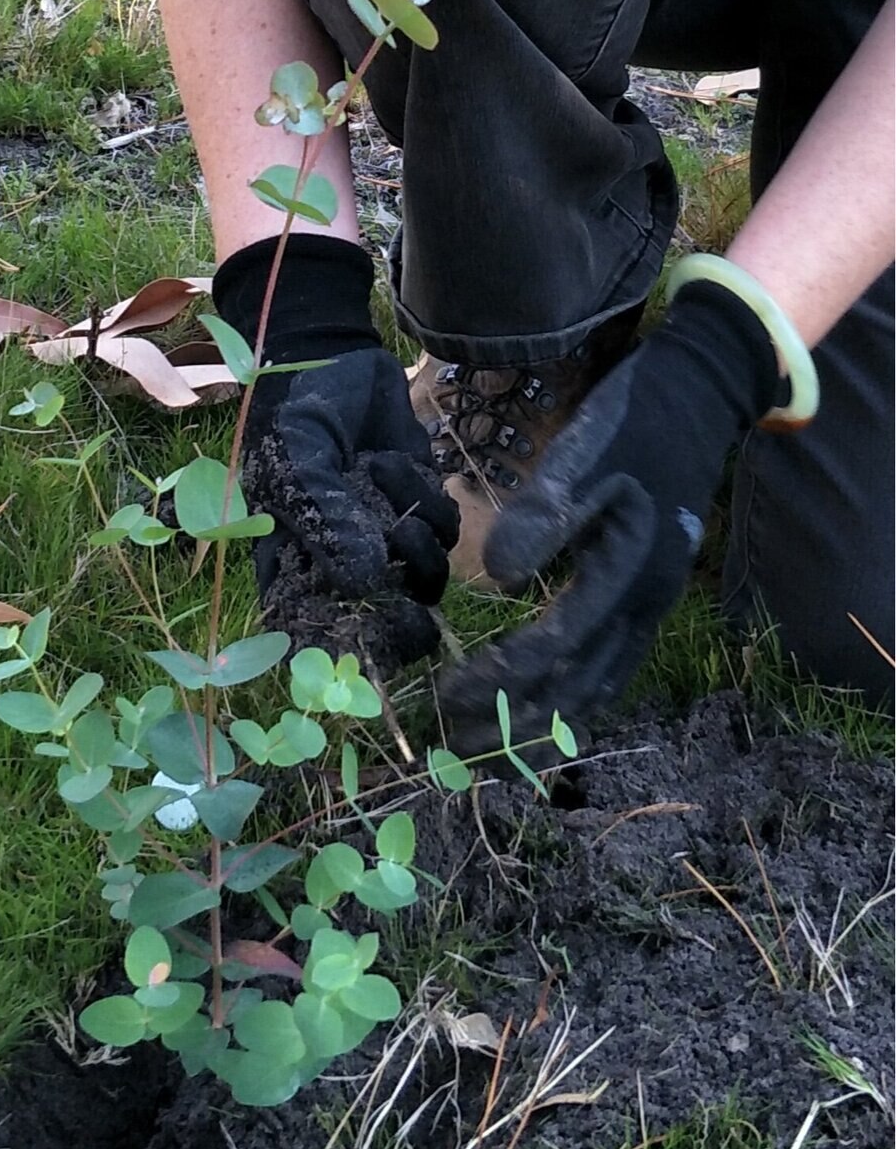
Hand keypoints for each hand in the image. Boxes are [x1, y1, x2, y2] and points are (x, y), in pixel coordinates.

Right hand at [214, 235, 456, 619]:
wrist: (332, 352)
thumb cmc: (295, 407)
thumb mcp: (297, 457)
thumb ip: (325, 518)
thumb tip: (361, 581)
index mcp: (292, 566)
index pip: (316, 635)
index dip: (347, 651)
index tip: (369, 640)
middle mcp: (340, 563)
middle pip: (383, 625)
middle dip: (403, 618)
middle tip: (412, 610)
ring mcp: (384, 539)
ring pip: (423, 579)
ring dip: (413, 537)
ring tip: (376, 473)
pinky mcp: (420, 508)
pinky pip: (444, 531)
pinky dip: (426, 498)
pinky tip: (392, 460)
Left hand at [440, 277, 780, 752]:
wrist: (700, 396)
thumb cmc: (633, 421)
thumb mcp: (583, 454)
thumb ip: (544, 516)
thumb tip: (501, 581)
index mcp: (626, 571)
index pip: (554, 647)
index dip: (499, 678)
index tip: (448, 695)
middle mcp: (644, 602)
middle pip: (576, 686)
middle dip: (513, 722)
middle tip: (454, 749)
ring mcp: (651, 604)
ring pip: (598, 687)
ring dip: (543, 724)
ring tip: (492, 753)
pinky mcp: (647, 596)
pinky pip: (611, 667)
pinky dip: (574, 700)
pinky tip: (546, 715)